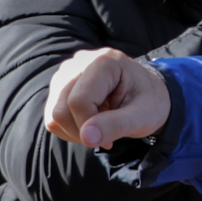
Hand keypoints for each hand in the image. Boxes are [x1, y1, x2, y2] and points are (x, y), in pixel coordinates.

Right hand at [44, 47, 170, 148]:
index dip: (91, 126)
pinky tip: (91, 121)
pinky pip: (52, 116)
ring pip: (53, 114)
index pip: (79, 101)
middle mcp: (80, 61)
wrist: (148, 95)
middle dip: (83, 131)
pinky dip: (69, 128)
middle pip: (61, 109)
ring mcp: (67, 72)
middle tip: (108, 134)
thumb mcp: (142, 117)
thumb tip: (87, 137)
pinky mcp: (60, 84)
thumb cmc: (149, 103)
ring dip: (76, 131)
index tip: (111, 139)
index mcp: (105, 61)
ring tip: (101, 124)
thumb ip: (116, 125)